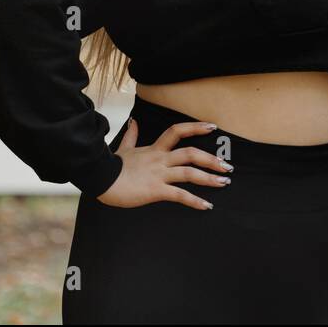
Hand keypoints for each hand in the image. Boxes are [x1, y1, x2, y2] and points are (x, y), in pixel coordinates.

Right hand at [96, 117, 232, 209]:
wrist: (100, 179)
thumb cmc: (112, 167)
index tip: (212, 127)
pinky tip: (207, 205)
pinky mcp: (155, 190)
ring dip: (210, 178)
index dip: (196, 127)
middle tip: (227, 166)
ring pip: (189, 172)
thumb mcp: (124, 149)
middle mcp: (160, 159)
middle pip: (191, 153)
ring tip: (224, 182)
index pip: (177, 131)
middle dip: (212, 159)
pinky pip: (179, 195)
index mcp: (154, 149)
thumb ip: (132, 135)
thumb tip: (134, 121)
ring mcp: (158, 174)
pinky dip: (195, 201)